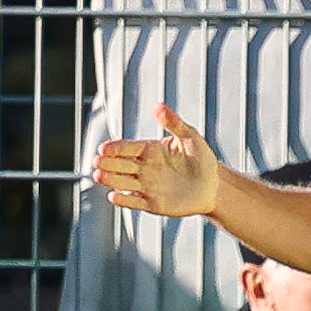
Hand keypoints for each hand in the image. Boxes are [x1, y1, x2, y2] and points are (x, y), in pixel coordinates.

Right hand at [91, 104, 226, 216]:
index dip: (114, 148)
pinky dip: (123, 200)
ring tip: (98, 176)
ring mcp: (146, 186)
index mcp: (148, 150)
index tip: (103, 148)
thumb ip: (173, 122)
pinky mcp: (152, 204)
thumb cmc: (202, 159)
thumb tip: (158, 106)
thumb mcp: (190, 137)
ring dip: (110, 179)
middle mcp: (143, 168)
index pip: (126, 148)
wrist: (214, 186)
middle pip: (119, 165)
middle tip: (96, 161)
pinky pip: (134, 201)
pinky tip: (113, 196)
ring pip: (123, 182)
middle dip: (107, 163)